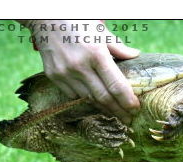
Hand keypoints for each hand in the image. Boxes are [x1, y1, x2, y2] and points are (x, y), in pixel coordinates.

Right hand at [24, 20, 140, 123]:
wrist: (46, 20)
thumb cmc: (78, 23)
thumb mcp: (101, 31)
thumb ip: (118, 47)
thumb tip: (135, 56)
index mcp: (96, 54)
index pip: (115, 85)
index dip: (126, 100)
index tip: (135, 109)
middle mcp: (80, 66)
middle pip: (103, 97)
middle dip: (118, 111)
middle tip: (128, 120)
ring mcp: (65, 73)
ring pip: (87, 98)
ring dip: (102, 108)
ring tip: (114, 114)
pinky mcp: (54, 76)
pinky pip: (72, 94)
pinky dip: (85, 99)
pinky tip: (95, 103)